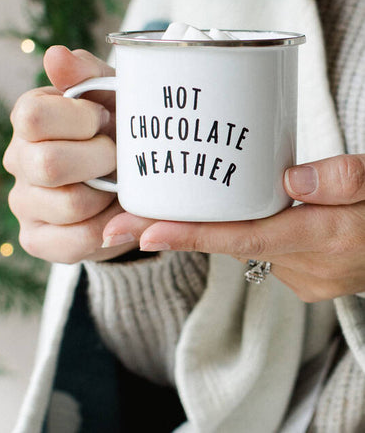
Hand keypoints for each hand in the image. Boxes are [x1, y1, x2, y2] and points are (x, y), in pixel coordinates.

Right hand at [3, 45, 128, 262]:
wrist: (128, 180)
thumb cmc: (117, 127)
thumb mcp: (111, 94)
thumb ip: (85, 72)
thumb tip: (54, 55)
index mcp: (27, 116)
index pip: (33, 118)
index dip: (79, 120)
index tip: (103, 119)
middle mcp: (16, 158)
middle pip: (48, 164)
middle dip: (100, 160)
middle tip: (117, 155)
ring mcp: (22, 202)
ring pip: (68, 205)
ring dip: (108, 196)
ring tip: (117, 184)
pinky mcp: (35, 239)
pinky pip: (73, 243)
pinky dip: (107, 229)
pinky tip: (113, 213)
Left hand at [102, 154, 364, 300]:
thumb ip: (344, 180)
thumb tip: (290, 181)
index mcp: (325, 238)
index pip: (245, 237)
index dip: (191, 235)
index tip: (143, 232)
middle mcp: (305, 266)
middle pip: (224, 243)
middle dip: (167, 233)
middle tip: (113, 226)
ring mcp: (299, 273)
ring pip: (233, 243)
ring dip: (190, 230)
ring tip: (138, 210)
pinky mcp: (296, 268)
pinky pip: (249, 243)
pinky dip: (221, 229)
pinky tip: (195, 207)